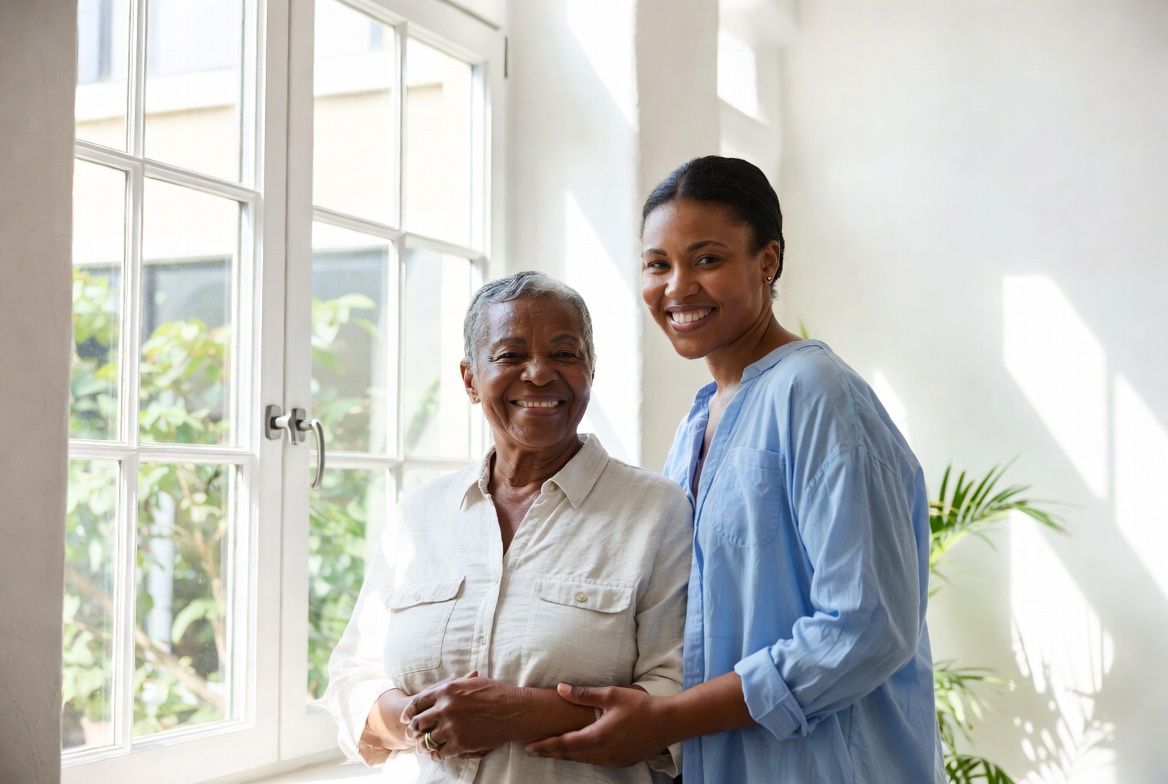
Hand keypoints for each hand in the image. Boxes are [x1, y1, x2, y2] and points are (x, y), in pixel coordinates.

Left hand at [402, 673, 523, 758]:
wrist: (514, 711)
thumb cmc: (496, 692)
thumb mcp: (471, 682)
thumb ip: (452, 686)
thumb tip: (438, 691)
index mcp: (446, 691)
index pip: (417, 703)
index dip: (409, 712)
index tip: (406, 718)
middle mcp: (445, 709)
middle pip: (417, 723)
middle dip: (413, 730)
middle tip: (413, 734)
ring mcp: (451, 728)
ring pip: (426, 740)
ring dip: (422, 744)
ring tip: (422, 746)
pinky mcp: (460, 744)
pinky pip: (440, 752)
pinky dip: (437, 754)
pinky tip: (438, 753)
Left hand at [524, 684, 670, 767]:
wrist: (669, 723)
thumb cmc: (640, 706)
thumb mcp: (611, 695)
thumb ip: (583, 695)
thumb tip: (560, 688)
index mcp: (597, 737)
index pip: (564, 744)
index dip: (545, 746)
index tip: (529, 747)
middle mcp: (603, 753)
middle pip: (570, 755)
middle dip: (550, 752)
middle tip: (532, 750)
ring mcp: (613, 760)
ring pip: (583, 760)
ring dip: (566, 755)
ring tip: (550, 751)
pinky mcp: (622, 762)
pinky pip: (596, 761)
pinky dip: (583, 757)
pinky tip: (579, 751)